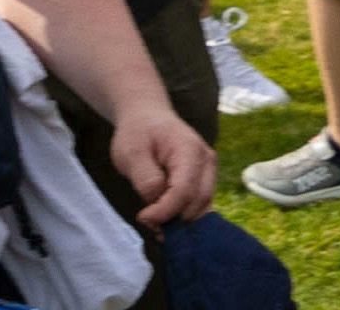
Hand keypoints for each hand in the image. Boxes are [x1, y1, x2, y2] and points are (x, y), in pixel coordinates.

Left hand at [107, 103, 214, 225]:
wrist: (146, 117)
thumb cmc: (137, 133)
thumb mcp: (130, 153)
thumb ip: (145, 179)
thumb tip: (157, 203)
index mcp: (189, 149)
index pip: (184, 190)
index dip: (165, 210)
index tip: (143, 217)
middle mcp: (206, 161)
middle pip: (197, 202)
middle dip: (173, 218)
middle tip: (147, 221)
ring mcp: (209, 171)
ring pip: (202, 208)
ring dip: (179, 220)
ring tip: (154, 221)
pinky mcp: (205, 181)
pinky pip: (200, 206)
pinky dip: (183, 216)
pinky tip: (165, 218)